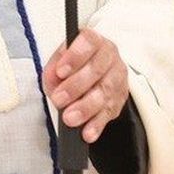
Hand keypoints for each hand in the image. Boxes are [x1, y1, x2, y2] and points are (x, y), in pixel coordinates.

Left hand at [42, 28, 128, 143]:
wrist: (92, 76)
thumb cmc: (73, 66)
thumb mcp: (58, 62)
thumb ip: (53, 69)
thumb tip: (54, 79)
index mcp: (94, 41)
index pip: (89, 42)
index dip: (75, 56)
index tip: (60, 71)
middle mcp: (109, 56)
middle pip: (97, 70)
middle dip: (75, 86)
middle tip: (59, 99)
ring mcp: (118, 78)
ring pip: (105, 92)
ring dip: (86, 107)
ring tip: (69, 119)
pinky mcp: (120, 99)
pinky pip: (110, 113)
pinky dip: (97, 124)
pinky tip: (87, 132)